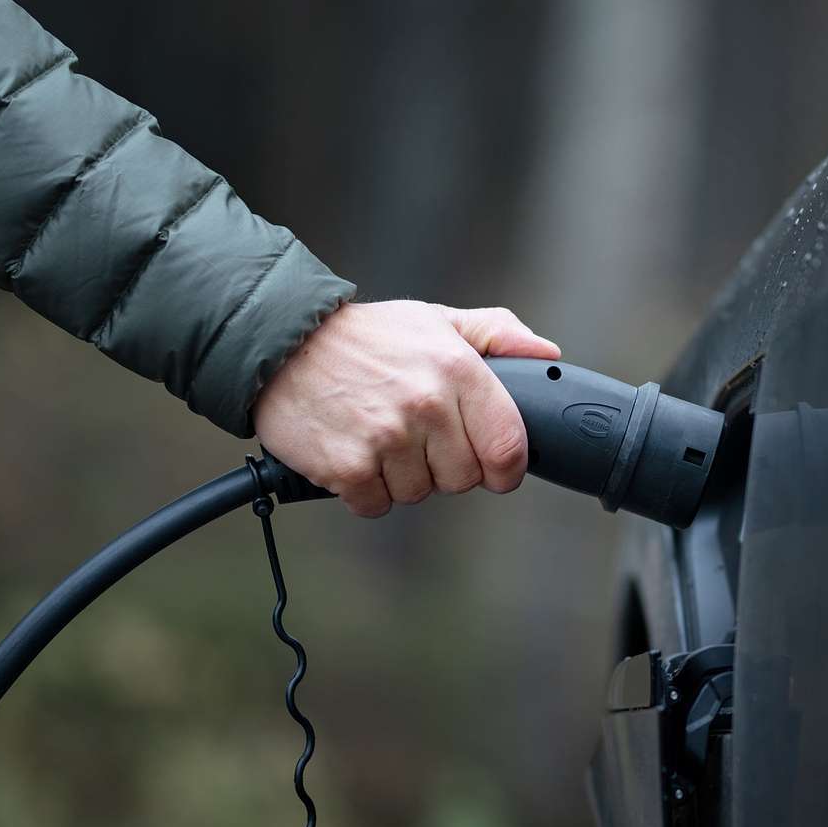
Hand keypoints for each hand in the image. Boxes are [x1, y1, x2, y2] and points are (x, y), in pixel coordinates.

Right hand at [252, 300, 560, 516]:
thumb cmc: (365, 337)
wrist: (281, 343)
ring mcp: (386, 439)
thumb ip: (496, 334)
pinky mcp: (348, 467)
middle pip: (464, 479)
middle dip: (444, 467)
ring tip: (378, 437)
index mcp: (456, 369)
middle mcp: (426, 405)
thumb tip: (546, 355)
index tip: (493, 468)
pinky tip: (353, 452)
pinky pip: (376, 505)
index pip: (507, 446)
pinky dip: (364, 490)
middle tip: (415, 437)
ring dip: (401, 478)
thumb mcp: (435, 321)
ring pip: (419, 494)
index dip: (505, 468)